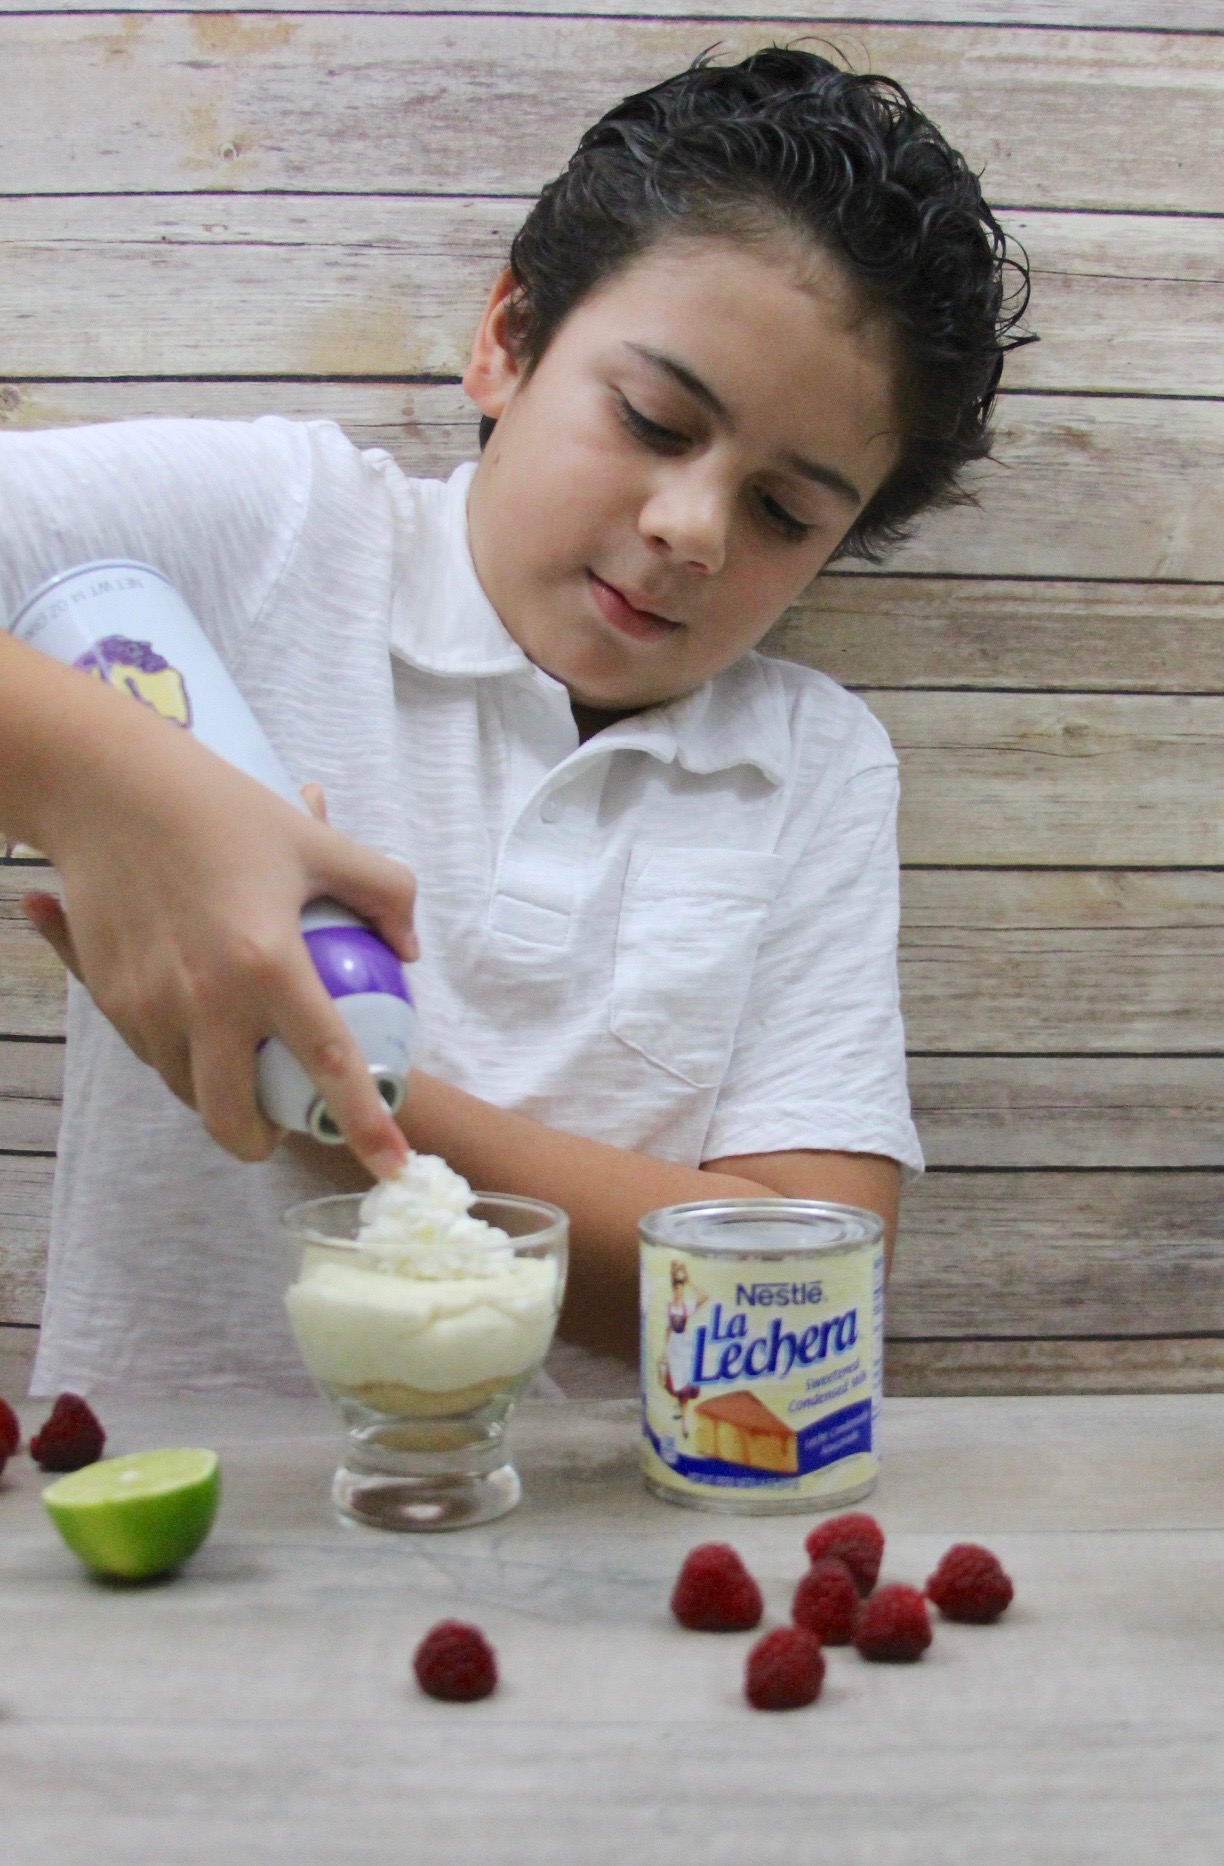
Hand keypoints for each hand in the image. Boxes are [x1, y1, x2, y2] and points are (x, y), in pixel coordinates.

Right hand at [22, 704, 413, 1177]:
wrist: (108, 789)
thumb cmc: (223, 809)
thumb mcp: (317, 842)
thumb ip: (383, 892)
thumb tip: (409, 950)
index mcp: (267, 966)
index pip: (329, 1066)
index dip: (364, 1124)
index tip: (391, 1164)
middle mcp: (204, 1000)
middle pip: (233, 1116)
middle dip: (260, 1140)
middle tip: (279, 1124)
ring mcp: (149, 1005)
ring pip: (185, 1089)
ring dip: (215, 1095)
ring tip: (239, 1069)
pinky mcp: (110, 997)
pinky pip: (151, 1052)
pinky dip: (176, 1055)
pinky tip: (195, 1025)